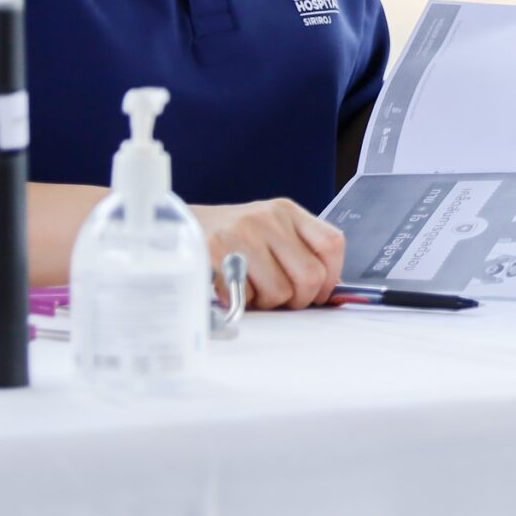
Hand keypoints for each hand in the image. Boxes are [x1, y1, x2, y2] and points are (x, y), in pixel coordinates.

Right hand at [190, 198, 345, 309]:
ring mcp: (242, 234)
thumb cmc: (234, 236)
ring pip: (280, 292)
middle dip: (300, 299)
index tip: (319, 292)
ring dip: (268, 303)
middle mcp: (268, 219)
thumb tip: (327, 289)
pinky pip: (246, 296)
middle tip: (284, 300)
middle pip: (310, 275)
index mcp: (287, 211)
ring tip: (254, 290)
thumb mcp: (272, 229)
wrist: (183, 226)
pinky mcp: (216, 253)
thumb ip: (301, 250)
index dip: (331, 277)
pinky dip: (242, 302)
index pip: (331, 243)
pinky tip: (235, 289)